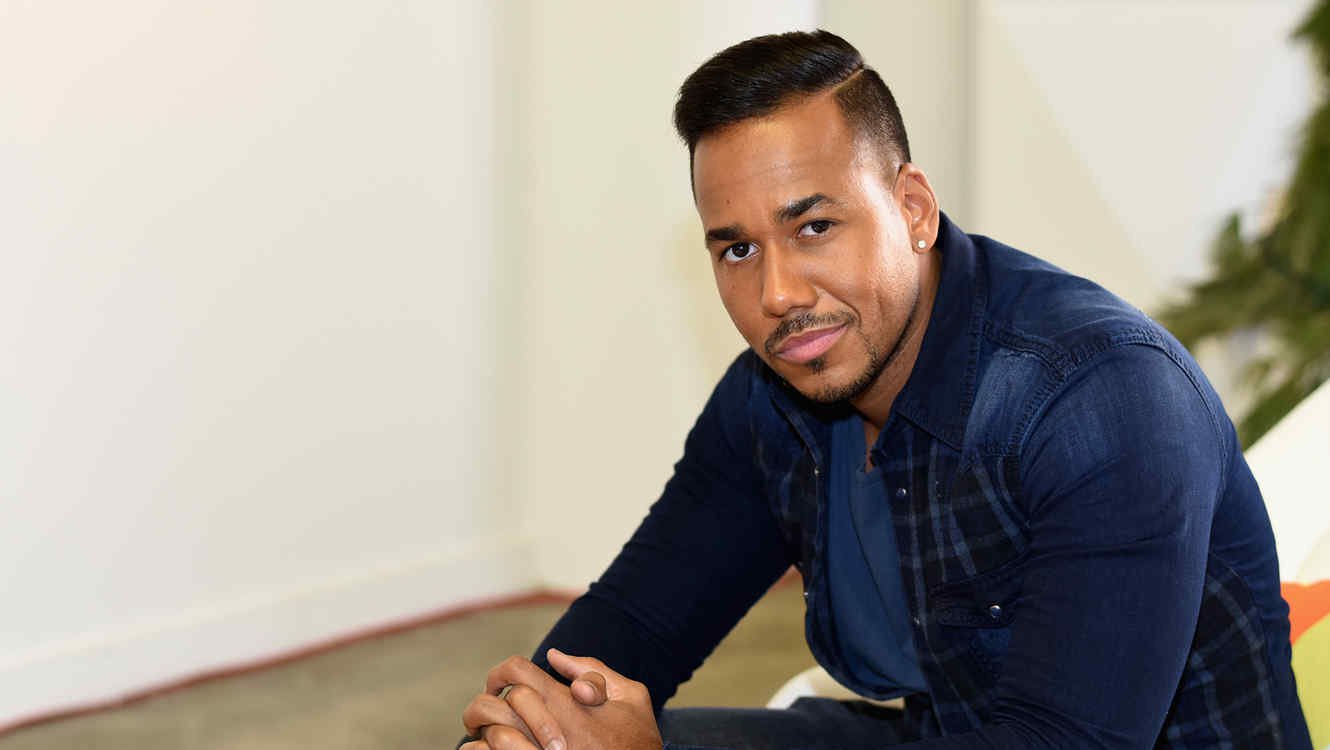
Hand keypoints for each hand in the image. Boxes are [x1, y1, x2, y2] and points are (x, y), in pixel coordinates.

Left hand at [464, 649, 661, 749]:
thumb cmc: (639, 741)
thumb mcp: (631, 697)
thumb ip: (594, 670)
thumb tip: (556, 656)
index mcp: (570, 705)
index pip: (518, 673)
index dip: (502, 672)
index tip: (499, 683)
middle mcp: (551, 733)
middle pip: (498, 704)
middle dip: (488, 702)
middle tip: (488, 708)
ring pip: (491, 738)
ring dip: (485, 731)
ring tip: (486, 732)